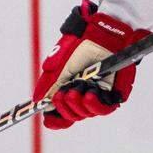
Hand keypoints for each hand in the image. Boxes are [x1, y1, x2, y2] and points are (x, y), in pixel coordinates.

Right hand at [32, 0, 147, 128]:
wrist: (103, 32)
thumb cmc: (81, 44)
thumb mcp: (59, 62)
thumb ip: (49, 82)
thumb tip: (38, 101)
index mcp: (68, 89)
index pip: (59, 113)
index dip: (54, 119)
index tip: (49, 117)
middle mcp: (82, 94)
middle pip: (71, 116)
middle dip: (64, 107)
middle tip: (64, 93)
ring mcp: (98, 93)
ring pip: (86, 114)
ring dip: (77, 104)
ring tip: (77, 88)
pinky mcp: (114, 92)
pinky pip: (105, 109)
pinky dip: (94, 105)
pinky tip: (89, 95)